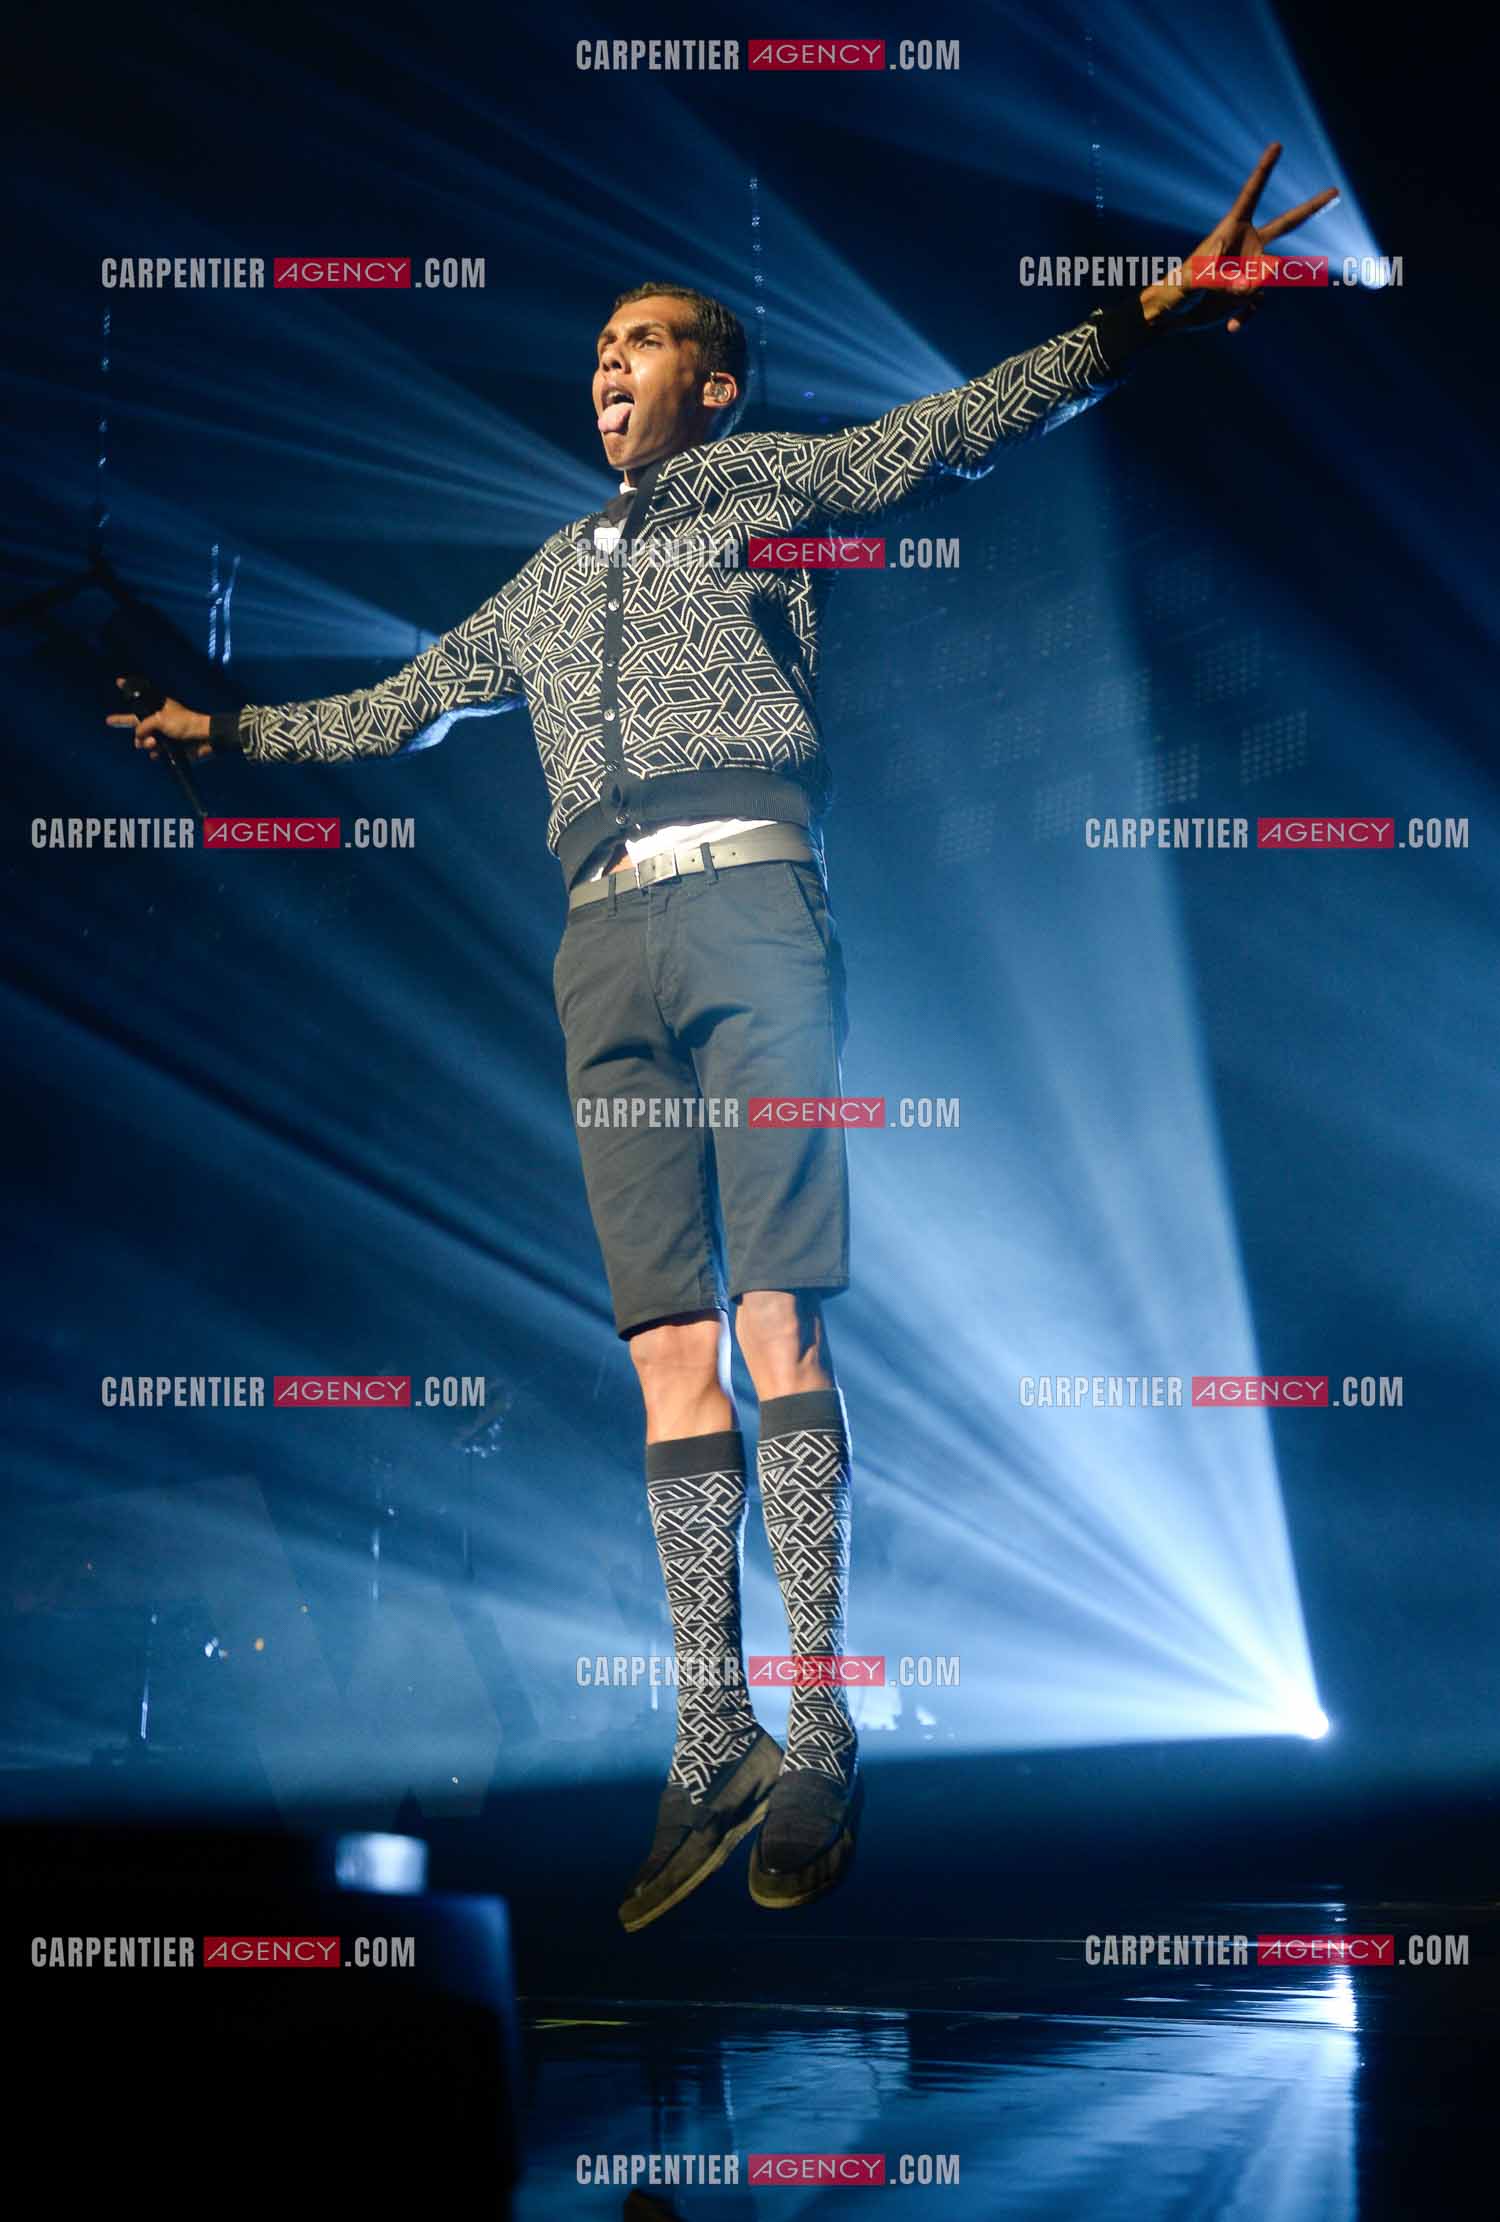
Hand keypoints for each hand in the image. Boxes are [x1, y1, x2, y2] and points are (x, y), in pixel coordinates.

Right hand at [105, 677, 213, 760]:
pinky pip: (154, 753)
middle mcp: (158, 720)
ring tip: (154, 743)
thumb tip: (138, 737)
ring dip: (146, 743)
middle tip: (110, 721)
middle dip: (124, 724)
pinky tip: (160, 752)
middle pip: (135, 722)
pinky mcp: (168, 748)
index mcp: (157, 707)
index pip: (140, 697)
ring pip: (143, 741)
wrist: (204, 740)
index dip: (128, 689)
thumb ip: (144, 726)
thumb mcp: (160, 719)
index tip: (118, 681)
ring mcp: (162, 735)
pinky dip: (155, 753)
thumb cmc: (184, 724)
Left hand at [1140, 142, 1338, 334]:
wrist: (1171, 315)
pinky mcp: (1248, 291)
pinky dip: (1246, 315)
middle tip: (1335, 191)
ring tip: (1223, 302)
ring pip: (1270, 277)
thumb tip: (1250, 284)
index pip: (1251, 194)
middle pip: (1286, 224)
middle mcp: (1247, 245)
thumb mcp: (1191, 281)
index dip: (1264, 170)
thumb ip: (1221, 279)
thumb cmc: (1175, 291)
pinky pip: (1259, 301)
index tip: (1277, 146)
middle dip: (1311, 208)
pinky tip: (1231, 327)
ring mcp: (1250, 268)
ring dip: (1248, 296)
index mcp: (1231, 229)